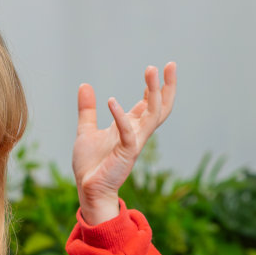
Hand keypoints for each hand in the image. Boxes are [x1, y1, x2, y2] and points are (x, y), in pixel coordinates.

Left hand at [72, 62, 177, 224]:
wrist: (88, 189)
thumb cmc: (91, 165)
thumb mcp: (86, 130)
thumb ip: (87, 109)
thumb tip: (85, 85)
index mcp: (130, 128)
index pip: (148, 104)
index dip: (153, 87)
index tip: (157, 68)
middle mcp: (137, 133)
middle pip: (160, 107)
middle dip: (167, 86)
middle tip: (171, 65)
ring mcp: (134, 143)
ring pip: (152, 115)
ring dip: (154, 93)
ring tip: (151, 71)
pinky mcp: (126, 153)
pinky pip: (128, 132)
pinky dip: (121, 117)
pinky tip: (111, 101)